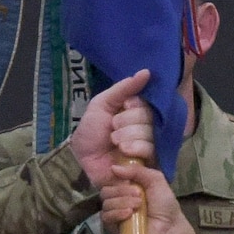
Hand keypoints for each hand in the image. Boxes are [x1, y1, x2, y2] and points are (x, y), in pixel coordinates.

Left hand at [69, 70, 155, 186]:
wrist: (82, 158)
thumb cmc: (91, 131)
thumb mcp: (102, 103)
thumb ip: (123, 88)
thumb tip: (147, 72)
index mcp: (137, 110)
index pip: (147, 101)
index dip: (134, 105)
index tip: (123, 107)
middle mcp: (146, 125)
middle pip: (148, 116)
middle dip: (126, 122)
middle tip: (112, 129)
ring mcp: (149, 144)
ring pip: (150, 133)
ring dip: (128, 136)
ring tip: (115, 143)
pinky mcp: (150, 162)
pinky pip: (151, 150)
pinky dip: (135, 148)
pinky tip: (123, 152)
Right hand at [102, 163, 198, 233]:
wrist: (169, 227)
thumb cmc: (164, 204)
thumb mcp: (155, 180)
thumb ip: (137, 171)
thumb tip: (113, 167)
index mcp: (126, 187)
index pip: (111, 179)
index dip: (118, 178)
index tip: (130, 181)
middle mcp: (118, 199)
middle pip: (106, 191)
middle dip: (122, 191)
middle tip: (139, 195)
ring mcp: (115, 213)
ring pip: (106, 203)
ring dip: (122, 203)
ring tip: (138, 206)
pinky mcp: (113, 227)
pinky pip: (106, 217)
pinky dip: (116, 213)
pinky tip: (128, 214)